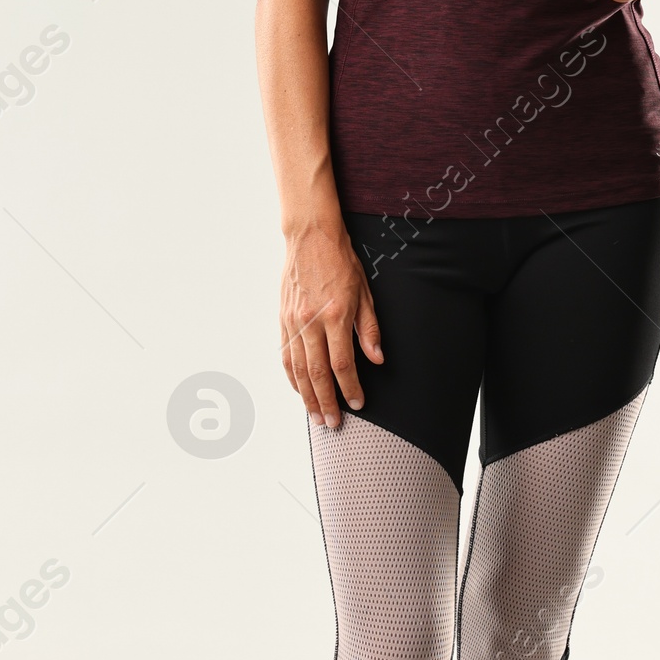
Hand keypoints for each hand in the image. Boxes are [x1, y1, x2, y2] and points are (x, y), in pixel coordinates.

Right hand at [279, 221, 382, 427]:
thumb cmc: (341, 261)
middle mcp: (311, 322)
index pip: (342, 363)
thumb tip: (376, 359)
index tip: (358, 404)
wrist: (309, 236)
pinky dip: (292, 377)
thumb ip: (369, 328)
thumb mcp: (364, 291)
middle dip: (327, 402)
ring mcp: (293, 321)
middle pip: (317, 373)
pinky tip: (299, 390)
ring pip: (298, 369)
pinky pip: (286, 355)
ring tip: (316, 416)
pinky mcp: (283, 318)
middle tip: (334, 423)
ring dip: (307, 396)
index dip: (351, 388)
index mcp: (335, 315)